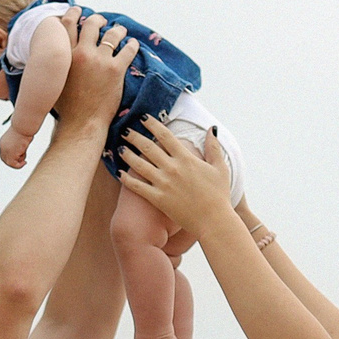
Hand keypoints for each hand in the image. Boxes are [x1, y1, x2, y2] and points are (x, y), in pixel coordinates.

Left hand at [0, 126, 29, 169]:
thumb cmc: (23, 129)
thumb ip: (18, 145)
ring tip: (25, 152)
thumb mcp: (19, 138)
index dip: (12, 158)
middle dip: (14, 162)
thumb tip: (23, 150)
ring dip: (19, 160)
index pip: (4, 154)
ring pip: (11, 163)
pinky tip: (25, 162)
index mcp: (3, 142)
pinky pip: (14, 164)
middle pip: (5, 160)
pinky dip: (19, 165)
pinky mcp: (10, 154)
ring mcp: (5, 151)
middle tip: (23, 162)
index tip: (20, 159)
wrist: (23, 126)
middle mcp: (2, 147)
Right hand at [54, 9, 135, 129]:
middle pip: (91, 24)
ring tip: (121, 31)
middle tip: (103, 21)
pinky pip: (128, 50)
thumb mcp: (55, 81)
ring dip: (118, 30)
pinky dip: (132, 45)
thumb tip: (55, 61)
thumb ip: (58, 66)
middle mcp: (82, 53)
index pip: (67, 25)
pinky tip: (133, 44)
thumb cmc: (66, 108)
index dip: (73, 14)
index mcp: (65, 55)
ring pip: (112, 34)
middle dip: (98, 19)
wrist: (81, 124)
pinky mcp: (116, 70)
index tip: (78, 11)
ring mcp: (100, 60)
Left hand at [116, 118, 230, 235]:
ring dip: (127, 154)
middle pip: (147, 147)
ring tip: (120, 147)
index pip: (165, 135)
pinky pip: (137, 186)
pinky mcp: (158, 199)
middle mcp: (172, 168)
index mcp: (186, 158)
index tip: (143, 118)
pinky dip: (126, 178)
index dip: (152, 124)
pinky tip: (119, 172)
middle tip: (125, 130)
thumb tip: (211, 129)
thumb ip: (214, 147)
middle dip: (134, 136)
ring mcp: (163, 184)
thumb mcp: (220, 168)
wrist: (213, 220)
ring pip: (139, 164)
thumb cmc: (218, 195)